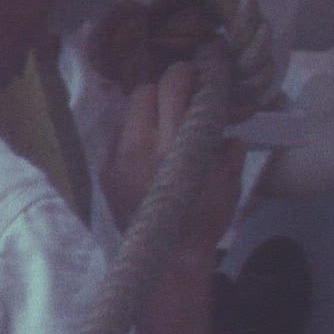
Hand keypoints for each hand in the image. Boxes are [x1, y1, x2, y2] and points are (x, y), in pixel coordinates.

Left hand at [103, 62, 245, 253]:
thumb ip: (228, 149)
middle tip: (180, 100)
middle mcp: (140, 147)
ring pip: (128, 113)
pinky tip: (150, 154)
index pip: (172, 87)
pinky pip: (119, 139)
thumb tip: (228, 127)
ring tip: (164, 128)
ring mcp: (117, 159)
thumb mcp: (228, 183)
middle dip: (163, 90)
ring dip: (148, 113)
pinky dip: (136, 138)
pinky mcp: (105, 172)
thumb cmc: (204, 221)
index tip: (195, 74)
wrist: (167, 260)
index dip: (184, 74)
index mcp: (175, 146)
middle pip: (143, 92)